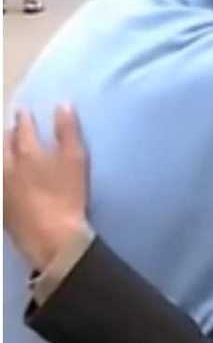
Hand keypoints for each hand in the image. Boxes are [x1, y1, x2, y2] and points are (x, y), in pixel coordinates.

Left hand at [3, 106, 88, 269]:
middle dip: (9, 135)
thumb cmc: (66, 196)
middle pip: (5, 146)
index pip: (23, 129)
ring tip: (6, 151)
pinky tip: (6, 181)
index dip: (25, 119)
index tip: (24, 111)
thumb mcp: (74, 160)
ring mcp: (3, 190)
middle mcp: (8, 168)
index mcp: (27, 153)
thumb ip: (68, 131)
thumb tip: (63, 104)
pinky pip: (0, 186)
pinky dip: (3, 176)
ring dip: (3, 155)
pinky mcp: (3, 209)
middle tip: (12, 128)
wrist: (50, 237)